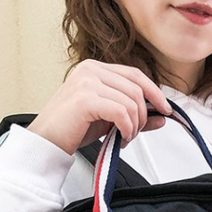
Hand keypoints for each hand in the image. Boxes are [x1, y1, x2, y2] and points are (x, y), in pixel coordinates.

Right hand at [27, 59, 171, 154]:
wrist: (46, 142)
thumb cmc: (71, 129)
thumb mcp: (108, 120)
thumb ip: (133, 115)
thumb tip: (161, 118)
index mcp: (95, 69)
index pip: (135, 75)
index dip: (154, 92)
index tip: (165, 109)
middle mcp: (91, 70)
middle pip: (136, 88)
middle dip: (143, 115)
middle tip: (135, 133)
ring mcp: (87, 82)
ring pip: (131, 101)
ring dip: (134, 125)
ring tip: (125, 138)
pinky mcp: (85, 99)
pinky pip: (121, 112)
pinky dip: (127, 128)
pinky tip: (120, 139)